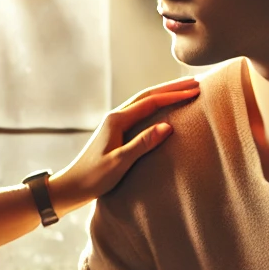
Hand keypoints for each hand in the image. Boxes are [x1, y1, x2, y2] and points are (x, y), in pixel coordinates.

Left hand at [48, 78, 198, 212]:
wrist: (72, 187)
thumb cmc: (94, 177)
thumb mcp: (120, 162)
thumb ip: (143, 143)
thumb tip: (168, 125)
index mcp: (117, 120)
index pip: (151, 102)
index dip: (175, 95)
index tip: (195, 90)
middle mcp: (116, 116)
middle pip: (148, 96)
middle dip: (173, 88)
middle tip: (196, 82)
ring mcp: (115, 123)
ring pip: (144, 102)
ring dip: (165, 94)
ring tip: (185, 89)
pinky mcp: (116, 132)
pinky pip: (141, 112)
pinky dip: (156, 105)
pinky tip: (164, 107)